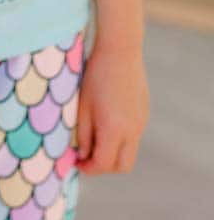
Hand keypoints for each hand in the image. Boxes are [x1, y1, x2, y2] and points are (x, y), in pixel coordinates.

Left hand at [76, 42, 148, 174]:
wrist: (120, 51)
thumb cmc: (95, 76)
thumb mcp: (82, 106)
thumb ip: (83, 134)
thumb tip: (82, 155)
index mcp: (114, 130)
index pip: (103, 164)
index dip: (88, 168)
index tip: (76, 163)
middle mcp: (132, 131)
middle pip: (122, 166)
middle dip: (104, 168)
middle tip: (87, 157)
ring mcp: (141, 123)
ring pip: (130, 153)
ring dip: (113, 154)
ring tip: (95, 139)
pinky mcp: (144, 115)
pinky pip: (134, 137)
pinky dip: (121, 140)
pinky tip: (106, 123)